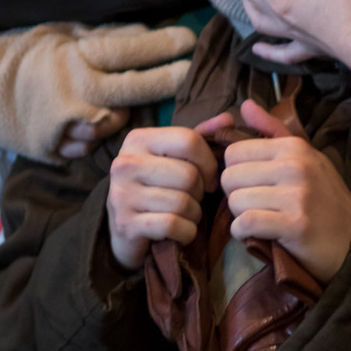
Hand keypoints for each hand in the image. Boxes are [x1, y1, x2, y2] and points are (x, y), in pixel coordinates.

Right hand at [0, 20, 198, 163]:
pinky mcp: (56, 148)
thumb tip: (146, 30)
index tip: (190, 40)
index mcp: (76, 56)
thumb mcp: (62, 34)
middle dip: (167, 81)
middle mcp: (75, 90)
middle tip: (190, 74)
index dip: (163, 46)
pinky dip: (92, 135)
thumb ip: (103, 36)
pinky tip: (79, 123)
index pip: (129, 50)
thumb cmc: (24, 56)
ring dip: (119, 114)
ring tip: (102, 102)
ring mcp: (66, 124)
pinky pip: (91, 144)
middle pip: (133, 89)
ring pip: (115, 124)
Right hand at [107, 126, 217, 270]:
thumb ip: (200, 137)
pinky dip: (186, 231)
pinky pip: (172, 224)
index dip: (208, 162)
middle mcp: (125, 163)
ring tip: (187, 214)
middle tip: (194, 199)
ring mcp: (122, 194)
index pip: (188, 140)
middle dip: (200, 192)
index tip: (210, 178)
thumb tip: (228, 119)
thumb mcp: (174, 157)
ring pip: (182, 202)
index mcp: (138, 139)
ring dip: (194, 214)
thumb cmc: (157, 187)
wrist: (126, 231)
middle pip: (188, 174)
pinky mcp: (125, 224)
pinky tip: (181, 231)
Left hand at [219, 98, 350, 283]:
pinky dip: (241, 231)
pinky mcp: (295, 225)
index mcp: (293, 146)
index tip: (248, 183)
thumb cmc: (324, 195)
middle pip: (230, 177)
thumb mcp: (305, 155)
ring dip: (239, 215)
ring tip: (256, 218)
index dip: (235, 170)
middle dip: (234, 194)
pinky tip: (250, 233)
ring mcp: (296, 196)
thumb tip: (245, 104)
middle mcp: (294, 166)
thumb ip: (271, 129)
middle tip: (251, 203)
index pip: (234, 152)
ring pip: (236, 201)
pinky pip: (247, 223)